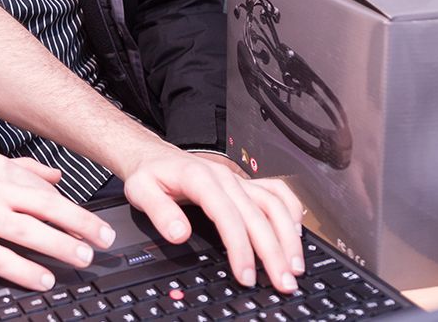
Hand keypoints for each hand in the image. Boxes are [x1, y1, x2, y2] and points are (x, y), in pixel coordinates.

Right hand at [0, 155, 115, 291]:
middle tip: (104, 238)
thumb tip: (57, 176)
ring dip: (60, 245)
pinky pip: (0, 258)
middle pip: (45, 206)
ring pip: (28, 230)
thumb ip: (22, 169)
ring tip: (83, 257)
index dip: (75, 209)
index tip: (96, 225)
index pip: (45, 190)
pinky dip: (25, 269)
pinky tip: (43, 279)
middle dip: (80, 223)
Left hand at [121, 145, 304, 293]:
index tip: (246, 274)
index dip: (240, 247)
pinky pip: (276, 191)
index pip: (228, 215)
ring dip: (289, 236)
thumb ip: (159, 211)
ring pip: (273, 204)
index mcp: (200, 179)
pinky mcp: (245, 185)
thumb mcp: (140, 191)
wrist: (153, 155)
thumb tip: (180, 234)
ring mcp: (238, 180)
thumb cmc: (149, 174)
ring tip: (295, 266)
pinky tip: (296, 232)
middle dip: (273, 251)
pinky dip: (291, 210)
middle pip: (258, 215)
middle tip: (282, 281)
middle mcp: (225, 178)